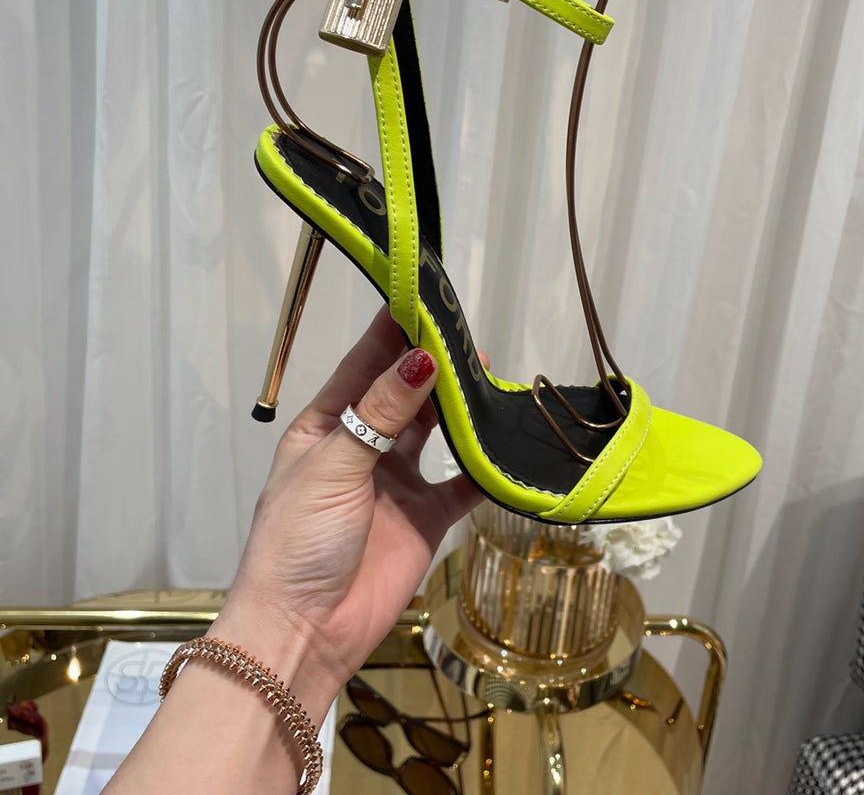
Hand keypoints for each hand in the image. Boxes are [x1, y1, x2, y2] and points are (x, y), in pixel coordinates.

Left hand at [212, 306, 481, 715]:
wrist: (304, 631)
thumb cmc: (297, 541)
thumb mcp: (332, 466)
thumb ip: (380, 413)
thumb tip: (421, 358)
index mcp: (326, 427)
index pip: (363, 365)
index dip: (391, 331)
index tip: (423, 295)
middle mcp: (363, 447)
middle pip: (404, 393)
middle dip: (433, 363)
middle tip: (469, 333)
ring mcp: (396, 482)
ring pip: (436, 430)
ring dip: (459, 406)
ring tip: (491, 375)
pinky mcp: (426, 517)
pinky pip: (462, 483)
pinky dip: (483, 464)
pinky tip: (505, 440)